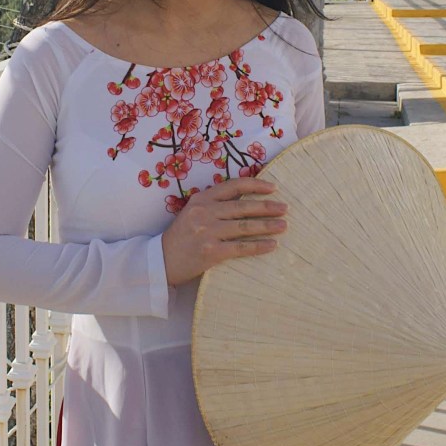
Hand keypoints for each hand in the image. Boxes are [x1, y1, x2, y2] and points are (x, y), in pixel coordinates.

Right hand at [161, 177, 286, 286]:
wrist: (161, 260)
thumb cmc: (181, 236)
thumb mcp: (193, 212)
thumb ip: (214, 204)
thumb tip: (248, 199)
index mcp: (201, 198)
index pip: (234, 186)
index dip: (255, 185)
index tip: (273, 188)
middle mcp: (204, 212)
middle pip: (243, 207)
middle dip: (267, 207)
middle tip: (285, 208)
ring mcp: (207, 232)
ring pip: (244, 226)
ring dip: (267, 226)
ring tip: (283, 225)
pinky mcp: (210, 252)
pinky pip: (240, 248)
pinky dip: (258, 246)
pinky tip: (271, 245)